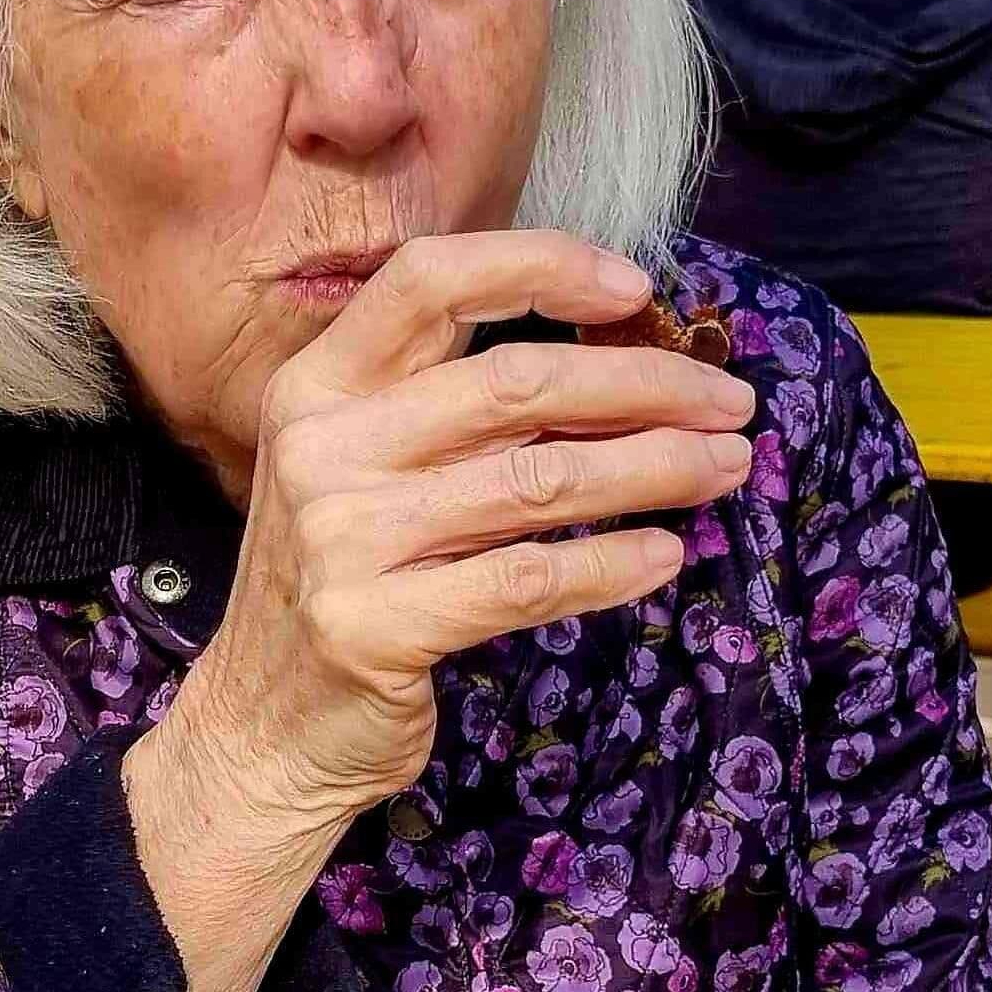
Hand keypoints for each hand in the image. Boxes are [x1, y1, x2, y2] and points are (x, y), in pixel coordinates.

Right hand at [123, 231, 755, 991]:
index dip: (538, 265)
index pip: (428, 280)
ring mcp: (340, 539)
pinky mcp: (373, 628)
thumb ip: (449, 405)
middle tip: (730, 403)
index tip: (637, 289)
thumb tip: (618, 359)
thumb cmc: (344, 581)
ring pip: (537, 481)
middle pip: (512, 381)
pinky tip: (664, 556)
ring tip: (724, 469)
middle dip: (646, 384)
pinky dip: (610, 565)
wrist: (261, 726)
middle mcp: (320, 447)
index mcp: (316, 385)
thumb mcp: (360, 468)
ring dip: (655, 469)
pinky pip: (525, 580)